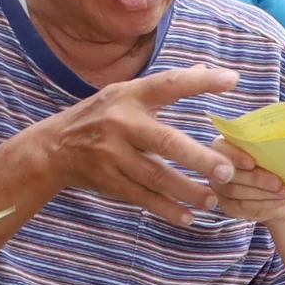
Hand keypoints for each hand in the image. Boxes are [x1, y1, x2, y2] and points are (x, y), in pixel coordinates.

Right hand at [44, 64, 238, 225]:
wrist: (53, 148)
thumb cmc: (99, 116)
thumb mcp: (125, 93)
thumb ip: (164, 86)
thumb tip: (205, 67)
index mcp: (130, 96)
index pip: (169, 84)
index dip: (200, 82)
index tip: (232, 80)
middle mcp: (121, 123)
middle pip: (165, 142)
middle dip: (199, 158)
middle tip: (228, 171)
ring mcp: (112, 155)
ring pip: (156, 176)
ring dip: (188, 190)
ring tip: (214, 200)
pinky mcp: (108, 181)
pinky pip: (142, 198)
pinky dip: (166, 209)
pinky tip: (188, 217)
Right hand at [207, 138, 284, 225]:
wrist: (283, 189)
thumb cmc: (278, 164)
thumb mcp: (276, 153)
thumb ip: (268, 148)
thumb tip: (275, 149)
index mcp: (227, 144)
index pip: (221, 147)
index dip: (235, 156)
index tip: (251, 163)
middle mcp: (217, 165)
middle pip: (229, 172)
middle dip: (255, 178)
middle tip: (277, 183)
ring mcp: (219, 186)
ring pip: (233, 190)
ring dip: (261, 192)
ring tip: (282, 191)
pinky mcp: (227, 204)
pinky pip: (240, 206)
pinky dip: (261, 203)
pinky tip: (278, 201)